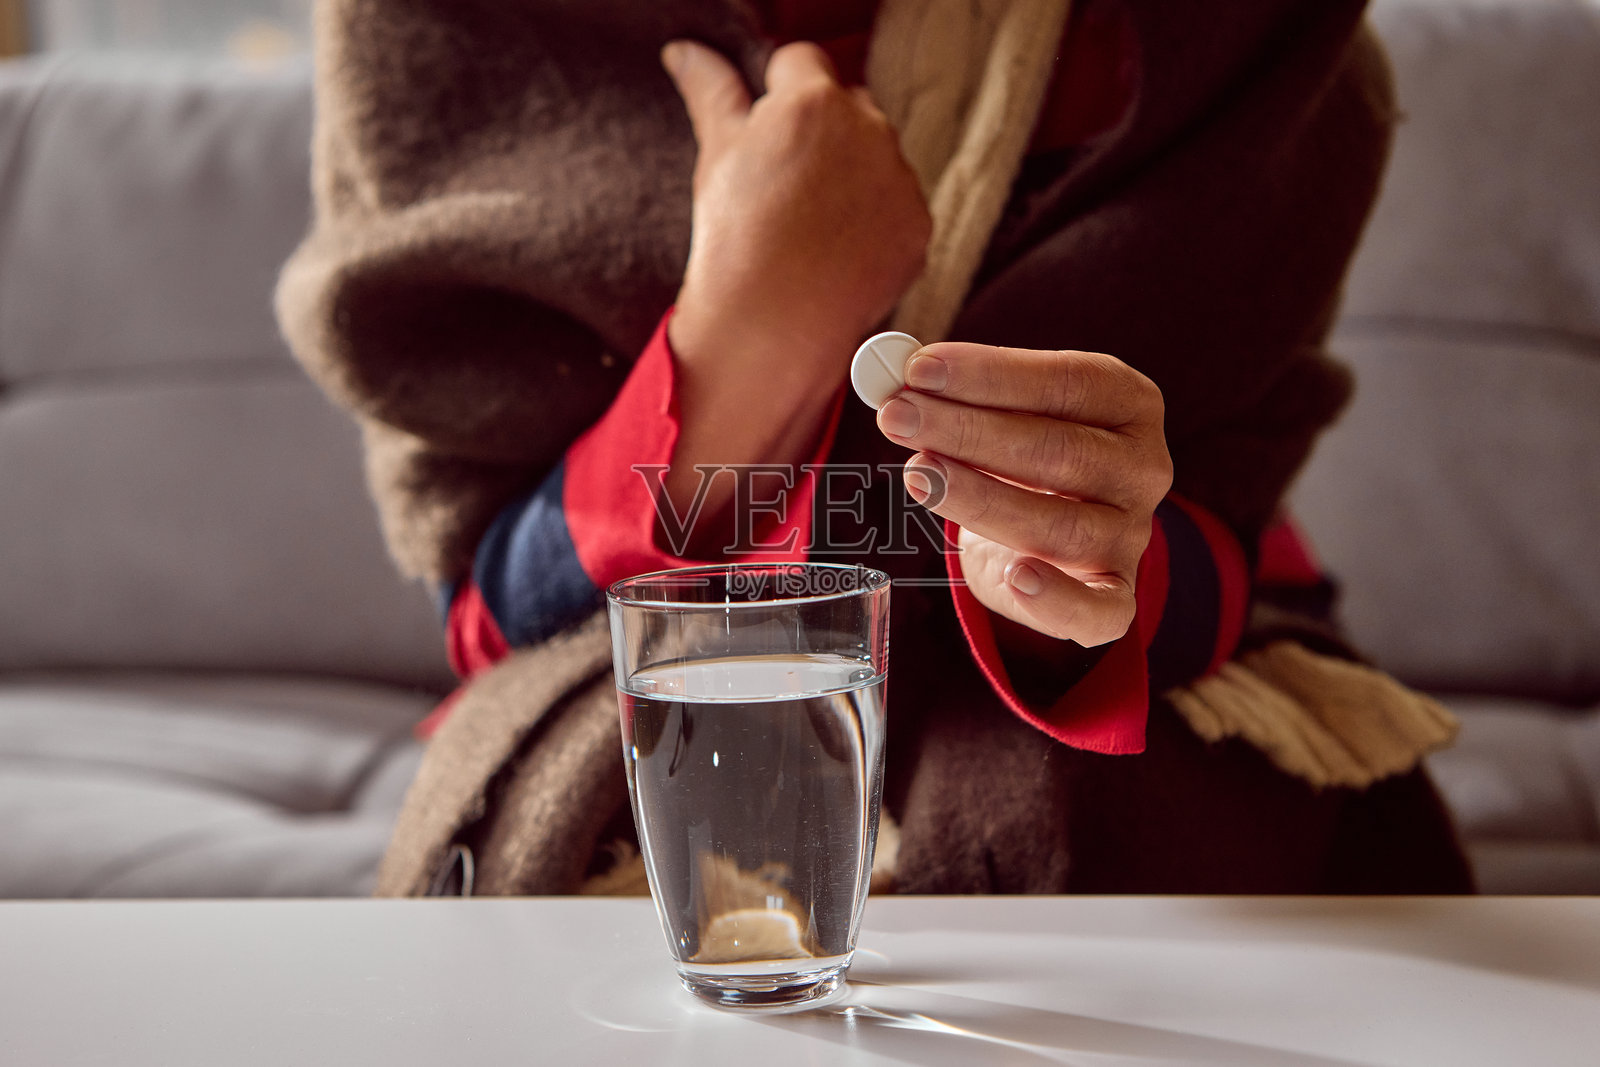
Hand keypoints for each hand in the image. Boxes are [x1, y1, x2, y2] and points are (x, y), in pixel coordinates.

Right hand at [662, 39, 929, 393]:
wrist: (770, 323)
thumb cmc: (735, 237)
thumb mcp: (717, 153)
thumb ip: (710, 89)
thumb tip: (684, 50)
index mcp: (813, 100)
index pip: (801, 65)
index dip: (778, 97)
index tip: (767, 138)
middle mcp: (868, 129)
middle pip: (847, 106)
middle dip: (822, 133)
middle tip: (786, 185)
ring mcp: (899, 179)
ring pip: (876, 157)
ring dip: (852, 176)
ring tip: (811, 224)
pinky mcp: (918, 226)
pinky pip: (897, 208)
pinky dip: (875, 223)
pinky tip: (839, 250)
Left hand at [877, 343, 1172, 646]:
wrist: (1045, 542)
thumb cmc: (1021, 463)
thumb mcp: (1000, 417)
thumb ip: (959, 394)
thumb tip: (892, 378)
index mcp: (1128, 404)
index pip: (1067, 381)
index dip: (991, 374)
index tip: (919, 369)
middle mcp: (1142, 469)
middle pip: (1058, 449)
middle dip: (968, 430)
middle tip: (898, 415)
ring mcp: (1130, 537)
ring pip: (1058, 524)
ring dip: (980, 498)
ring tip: (917, 474)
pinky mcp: (1115, 599)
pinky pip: (1097, 610)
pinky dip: (1056, 597)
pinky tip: (1016, 576)